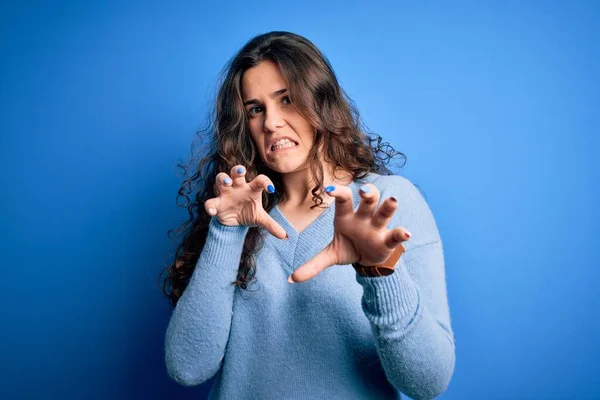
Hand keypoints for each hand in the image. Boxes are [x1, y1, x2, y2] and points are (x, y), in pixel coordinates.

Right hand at [204, 165, 286, 239]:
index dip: (265, 182)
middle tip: (241, 171)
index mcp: (252, 189)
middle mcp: (238, 187)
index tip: (271, 189)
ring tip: (227, 183)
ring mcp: (226, 193)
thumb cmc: (249, 213)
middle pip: (236, 173)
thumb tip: (286, 237)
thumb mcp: (260, 219)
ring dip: (222, 179)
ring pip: (221, 179)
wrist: (235, 223)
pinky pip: (210, 202)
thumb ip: (271, 225)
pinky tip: (212, 212)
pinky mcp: (216, 203)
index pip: (259, 180)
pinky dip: (210, 206)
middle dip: (237, 170)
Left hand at [288, 183, 410, 282]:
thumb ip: (313, 265)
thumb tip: (290, 279)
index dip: (339, 192)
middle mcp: (363, 218)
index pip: (343, 200)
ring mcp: (377, 228)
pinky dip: (401, 233)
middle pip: (367, 200)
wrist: (367, 260)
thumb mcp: (330, 255)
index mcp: (346, 217)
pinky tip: (406, 233)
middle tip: (364, 190)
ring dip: (388, 207)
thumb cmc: (348, 248)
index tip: (330, 190)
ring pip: (383, 212)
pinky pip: (395, 234)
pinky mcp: (388, 240)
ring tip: (392, 200)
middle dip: (368, 193)